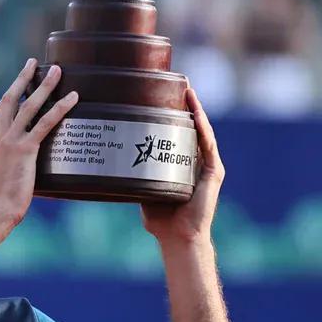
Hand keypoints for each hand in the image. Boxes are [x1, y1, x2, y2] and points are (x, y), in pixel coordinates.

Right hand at [0, 58, 77, 225]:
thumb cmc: (3, 198)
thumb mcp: (5, 173)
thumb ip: (14, 161)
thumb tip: (29, 163)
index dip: (9, 94)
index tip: (19, 83)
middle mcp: (0, 136)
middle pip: (11, 99)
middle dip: (23, 78)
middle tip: (34, 62)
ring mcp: (11, 141)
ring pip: (29, 105)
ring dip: (44, 86)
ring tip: (57, 71)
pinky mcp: (25, 149)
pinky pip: (45, 123)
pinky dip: (60, 108)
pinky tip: (73, 98)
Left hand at [140, 87, 224, 245]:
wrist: (178, 239)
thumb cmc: (160, 220)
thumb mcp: (143, 189)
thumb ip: (133, 175)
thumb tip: (108, 162)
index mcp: (181, 164)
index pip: (178, 133)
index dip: (173, 113)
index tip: (163, 93)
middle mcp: (197, 161)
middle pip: (192, 127)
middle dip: (186, 105)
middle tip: (178, 82)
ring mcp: (207, 166)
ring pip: (202, 131)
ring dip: (196, 110)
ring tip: (188, 90)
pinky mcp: (214, 173)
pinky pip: (208, 145)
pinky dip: (202, 128)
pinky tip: (196, 113)